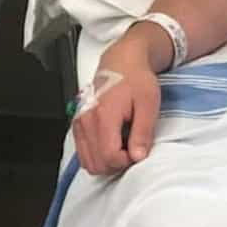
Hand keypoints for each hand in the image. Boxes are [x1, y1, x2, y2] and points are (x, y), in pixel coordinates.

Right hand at [71, 37, 162, 175]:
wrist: (121, 62)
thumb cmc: (136, 80)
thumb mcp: (148, 104)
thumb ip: (142, 132)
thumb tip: (138, 157)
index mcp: (104, 115)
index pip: (109, 156)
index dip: (126, 161)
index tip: (137, 151)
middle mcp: (86, 120)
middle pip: (96, 163)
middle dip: (116, 164)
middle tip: (131, 150)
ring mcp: (79, 122)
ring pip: (87, 161)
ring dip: (106, 162)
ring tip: (122, 147)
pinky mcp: (77, 124)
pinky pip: (83, 152)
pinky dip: (97, 155)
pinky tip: (111, 144)